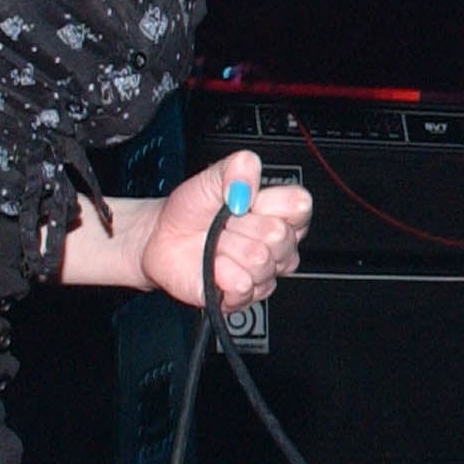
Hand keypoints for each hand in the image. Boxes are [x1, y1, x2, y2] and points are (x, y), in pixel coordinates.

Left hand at [136, 150, 311, 312]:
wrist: (163, 237)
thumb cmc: (192, 210)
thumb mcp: (211, 177)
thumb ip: (237, 167)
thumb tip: (250, 177)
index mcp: (280, 212)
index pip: (300, 205)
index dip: (270, 202)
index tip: (244, 201)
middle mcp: (279, 245)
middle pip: (279, 235)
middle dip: (241, 226)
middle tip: (225, 224)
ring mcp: (263, 273)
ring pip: (259, 261)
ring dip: (227, 249)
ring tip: (217, 244)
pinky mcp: (243, 296)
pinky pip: (242, 285)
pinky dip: (220, 273)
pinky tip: (213, 265)